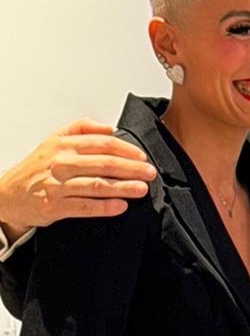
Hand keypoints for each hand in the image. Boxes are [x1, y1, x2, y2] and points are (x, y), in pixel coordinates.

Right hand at [0, 121, 155, 239]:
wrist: (7, 194)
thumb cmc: (35, 167)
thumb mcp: (54, 139)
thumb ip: (82, 128)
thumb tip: (110, 128)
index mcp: (64, 144)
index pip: (103, 143)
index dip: (127, 149)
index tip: (142, 156)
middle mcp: (61, 163)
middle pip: (105, 163)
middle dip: (132, 168)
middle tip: (149, 173)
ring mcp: (57, 186)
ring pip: (98, 185)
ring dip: (124, 188)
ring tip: (142, 189)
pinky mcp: (54, 207)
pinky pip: (85, 207)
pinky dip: (105, 207)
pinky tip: (121, 206)